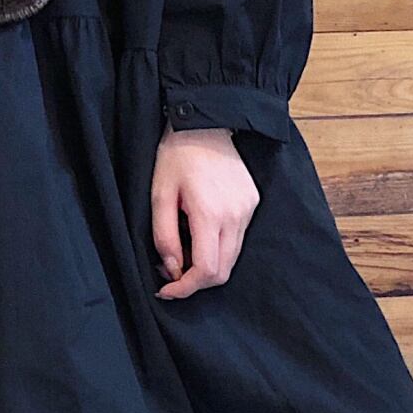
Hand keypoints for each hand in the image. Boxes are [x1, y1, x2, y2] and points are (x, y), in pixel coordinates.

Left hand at [152, 128, 259, 298]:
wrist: (206, 123)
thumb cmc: (176, 156)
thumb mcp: (159, 196)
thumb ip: (164, 237)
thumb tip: (172, 269)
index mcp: (210, 214)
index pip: (207, 270)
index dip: (186, 288)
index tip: (167, 290)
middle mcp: (236, 215)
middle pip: (223, 271)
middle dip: (196, 280)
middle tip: (172, 273)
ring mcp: (248, 210)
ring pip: (232, 257)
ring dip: (208, 264)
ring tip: (184, 249)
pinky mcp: (252, 203)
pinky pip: (237, 238)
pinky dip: (218, 246)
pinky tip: (199, 231)